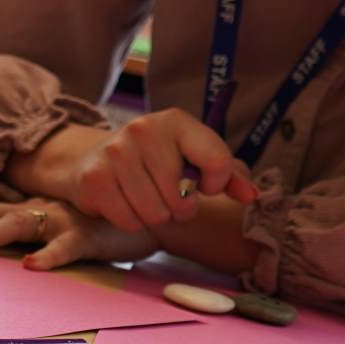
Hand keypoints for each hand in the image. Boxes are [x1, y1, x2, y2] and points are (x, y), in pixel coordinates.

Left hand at [0, 198, 160, 270]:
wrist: (153, 208)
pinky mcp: (89, 233)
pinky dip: (49, 255)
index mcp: (30, 208)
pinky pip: (66, 245)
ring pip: (20, 224)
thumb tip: (4, 256)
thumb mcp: (61, 225)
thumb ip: (34, 234)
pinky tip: (32, 267)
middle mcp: (40, 209)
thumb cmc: (101, 221)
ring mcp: (63, 218)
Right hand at [25, 111, 256, 233]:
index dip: (215, 185)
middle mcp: (144, 129)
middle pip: (183, 199)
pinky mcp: (94, 178)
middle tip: (166, 196)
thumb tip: (253, 196)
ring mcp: (116, 152)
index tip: (201, 184)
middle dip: (179, 208)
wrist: (91, 159)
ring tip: (144, 200)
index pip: (218, 162)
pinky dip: (130, 222)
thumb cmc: (154, 162)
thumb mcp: (193, 159)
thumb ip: (228, 174)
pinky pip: (129, 221)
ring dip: (154, 217)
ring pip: (156, 214)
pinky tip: (124, 203)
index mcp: (176, 121)